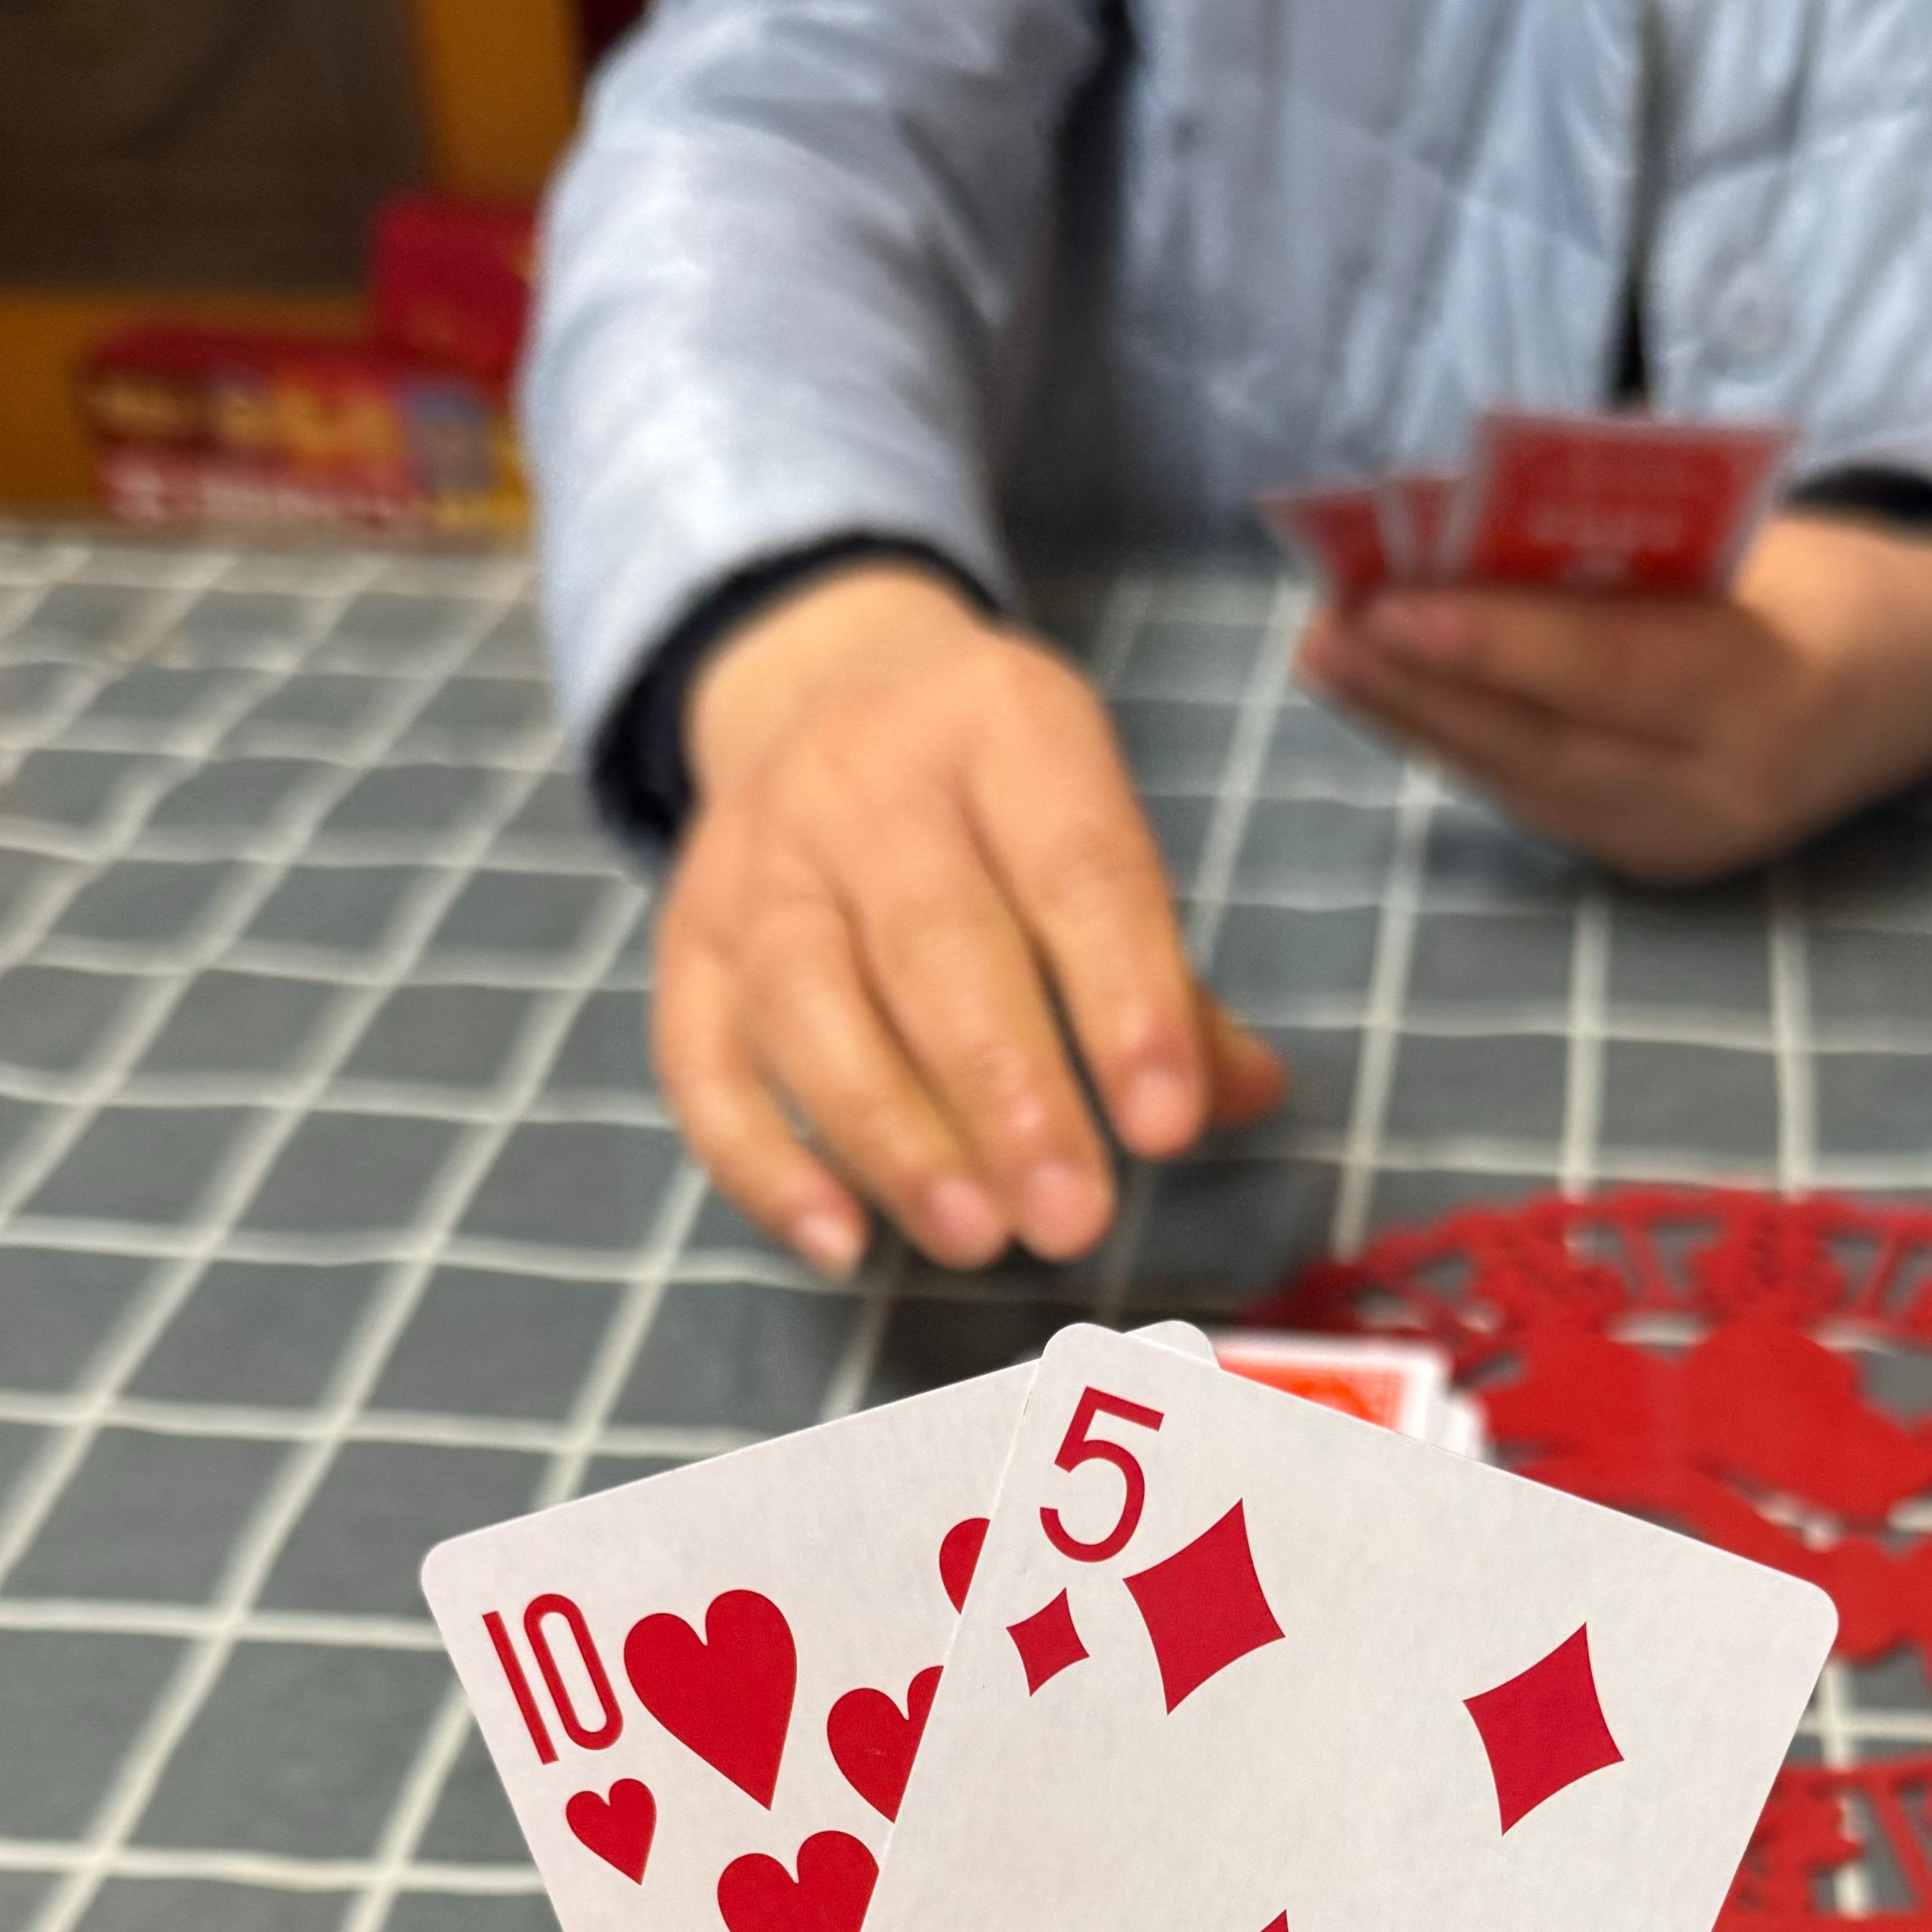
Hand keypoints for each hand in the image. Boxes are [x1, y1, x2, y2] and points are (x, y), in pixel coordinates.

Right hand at [656, 565, 1287, 1272]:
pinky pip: (702, 1062)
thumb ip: (1166, 974)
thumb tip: (1246, 1096)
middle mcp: (866, 785)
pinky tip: (840, 1242)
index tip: (1168, 1130)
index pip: (1074, 868)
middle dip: (1007, 1092)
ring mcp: (758, 864)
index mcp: (1001, 730)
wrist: (816, 688)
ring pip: (807, 1004)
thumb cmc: (992, 800)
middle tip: (1073, 1218)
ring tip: (974, 1238)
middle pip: (932, 943)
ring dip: (892, 1136)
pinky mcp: (685, 943)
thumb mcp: (1088, 826)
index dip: (1125, 1001)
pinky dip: (764, 1164)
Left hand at [1296, 508, 1931, 884]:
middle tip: (1324, 629)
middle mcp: (1727, 791)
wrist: (1912, 688)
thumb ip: (1628, 553)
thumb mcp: (1750, 543)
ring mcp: (1687, 845)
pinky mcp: (1654, 866)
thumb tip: (1467, 530)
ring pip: (1527, 785)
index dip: (1496, 642)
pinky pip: (1540, 802)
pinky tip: (1393, 700)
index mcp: (1774, 688)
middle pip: (1547, 746)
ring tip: (1329, 657)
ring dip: (1418, 723)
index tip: (1389, 603)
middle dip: (1423, 691)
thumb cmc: (1818, 580)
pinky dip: (1464, 747)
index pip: (1614, 667)